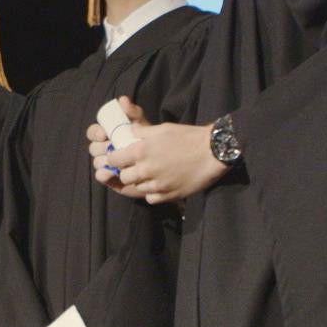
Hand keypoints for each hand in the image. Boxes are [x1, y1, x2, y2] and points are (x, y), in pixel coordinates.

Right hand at [86, 96, 147, 195]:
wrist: (160, 160)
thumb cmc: (147, 139)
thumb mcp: (142, 124)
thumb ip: (133, 112)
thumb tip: (123, 100)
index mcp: (107, 135)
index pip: (93, 132)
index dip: (95, 133)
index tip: (104, 134)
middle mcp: (104, 149)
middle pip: (93, 148)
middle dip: (100, 148)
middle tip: (110, 148)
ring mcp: (107, 164)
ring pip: (96, 162)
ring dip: (102, 161)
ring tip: (112, 161)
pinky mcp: (111, 177)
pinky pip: (100, 176)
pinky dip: (103, 174)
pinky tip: (111, 173)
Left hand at [91, 102, 227, 204]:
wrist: (213, 152)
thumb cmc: (188, 137)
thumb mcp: (162, 128)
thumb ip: (142, 131)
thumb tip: (129, 131)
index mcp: (141, 151)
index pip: (114, 159)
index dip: (115, 158)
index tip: (119, 157)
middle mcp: (146, 169)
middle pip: (124, 176)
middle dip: (126, 171)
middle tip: (135, 166)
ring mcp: (157, 184)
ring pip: (137, 188)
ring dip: (140, 182)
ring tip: (150, 174)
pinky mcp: (169, 195)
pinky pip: (151, 198)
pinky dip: (152, 192)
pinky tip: (159, 184)